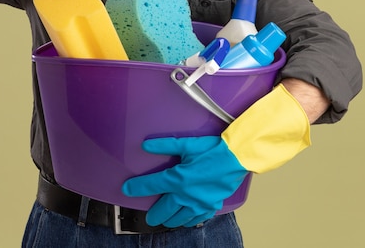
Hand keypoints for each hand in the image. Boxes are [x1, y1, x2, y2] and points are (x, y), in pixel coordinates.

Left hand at [122, 136, 248, 227]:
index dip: (137, 188)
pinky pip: (196, 219)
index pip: (152, 185)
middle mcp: (186, 195)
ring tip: (165, 219)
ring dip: (169, 220)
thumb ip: (164, 145)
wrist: (237, 159)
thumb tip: (145, 145)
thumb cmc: (213, 150)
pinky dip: (188, 220)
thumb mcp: (186, 144)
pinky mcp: (211, 206)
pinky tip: (186, 220)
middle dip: (154, 214)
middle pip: (164, 209)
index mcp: (178, 178)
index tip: (127, 189)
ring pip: (179, 218)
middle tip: (149, 217)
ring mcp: (199, 203)